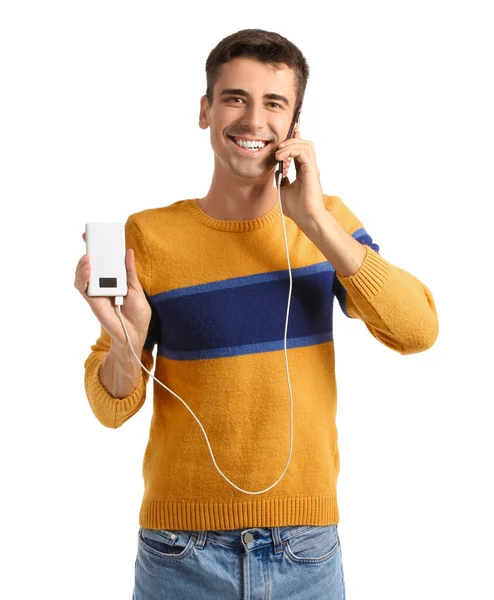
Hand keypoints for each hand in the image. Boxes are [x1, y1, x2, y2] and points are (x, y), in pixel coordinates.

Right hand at [74, 232, 150, 349]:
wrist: (135, 331)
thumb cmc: (137, 312)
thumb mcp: (135, 287)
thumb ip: (129, 271)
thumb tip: (128, 251)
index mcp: (114, 278)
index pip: (104, 260)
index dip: (98, 248)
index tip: (93, 235)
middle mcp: (103, 283)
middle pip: (91, 265)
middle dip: (88, 251)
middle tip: (88, 239)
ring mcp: (96, 292)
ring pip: (81, 275)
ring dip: (82, 265)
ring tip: (88, 259)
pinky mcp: (92, 301)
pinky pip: (82, 288)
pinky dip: (83, 278)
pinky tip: (88, 272)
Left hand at [274, 119, 326, 228]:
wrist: (306, 219)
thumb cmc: (298, 208)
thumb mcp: (283, 191)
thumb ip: (281, 179)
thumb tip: (277, 172)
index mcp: (303, 170)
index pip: (300, 149)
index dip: (292, 141)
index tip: (280, 141)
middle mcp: (309, 167)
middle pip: (304, 143)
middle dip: (290, 141)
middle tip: (277, 148)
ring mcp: (311, 168)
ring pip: (306, 145)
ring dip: (290, 145)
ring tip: (278, 153)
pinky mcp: (312, 171)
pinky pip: (304, 153)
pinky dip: (292, 150)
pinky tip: (281, 157)